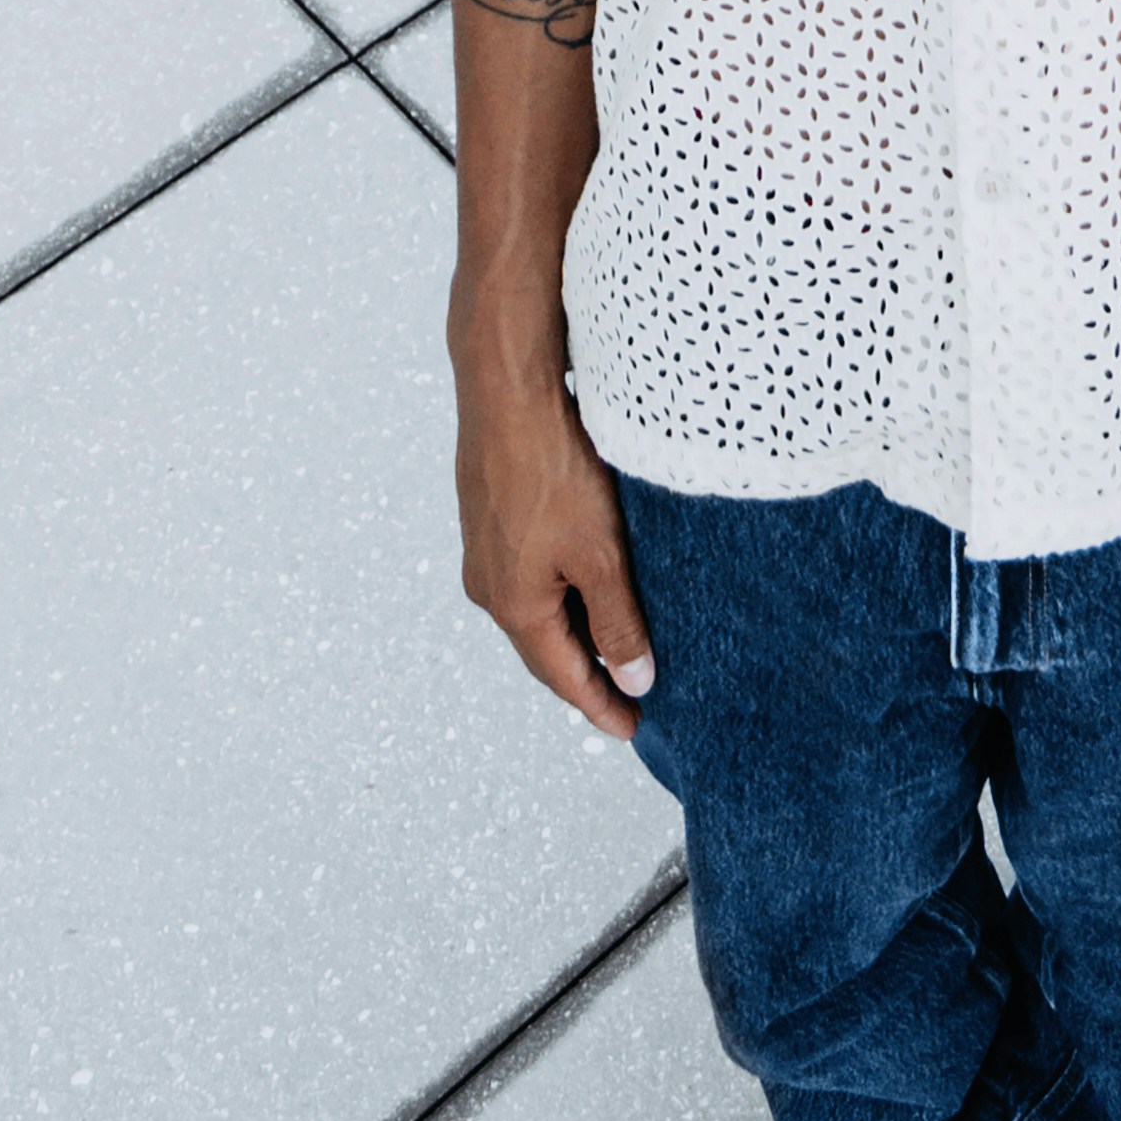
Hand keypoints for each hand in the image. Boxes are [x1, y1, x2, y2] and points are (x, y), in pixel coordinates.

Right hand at [456, 342, 656, 734]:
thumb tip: (633, 680)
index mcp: (514, 606)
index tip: (635, 730)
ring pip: (538, 608)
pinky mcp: (490, 516)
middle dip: (587, 674)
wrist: (507, 390)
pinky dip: (564, 591)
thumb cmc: (553, 470)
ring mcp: (485, 550)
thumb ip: (618, 623)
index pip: (562, 677)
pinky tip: (591, 580)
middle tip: (631, 695)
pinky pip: (531, 574)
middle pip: (545, 647)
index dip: (600, 706)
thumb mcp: (601, 556)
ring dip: (576, 629)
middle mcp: (490, 586)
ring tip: (619, 642)